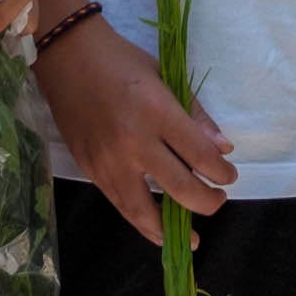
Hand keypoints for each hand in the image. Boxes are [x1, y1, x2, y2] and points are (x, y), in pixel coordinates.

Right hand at [32, 15, 235, 240]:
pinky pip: (120, 204)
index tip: (229, 176)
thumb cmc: (121, 60)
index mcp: (158, 112)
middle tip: (217, 201)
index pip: (200, 156)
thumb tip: (223, 149)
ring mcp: (108, 161)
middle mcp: (134, 142)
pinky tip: (155, 227)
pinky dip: (140, 220)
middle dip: (207, 202)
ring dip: (171, 228)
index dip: (222, 173)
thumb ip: (195, 115)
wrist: (67, 57)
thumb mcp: (165, 77)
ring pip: (144, 211)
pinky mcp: (89, 169)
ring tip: (190, 239)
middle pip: (181, 189)